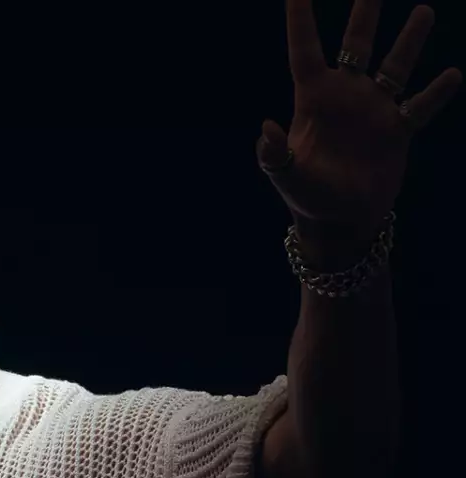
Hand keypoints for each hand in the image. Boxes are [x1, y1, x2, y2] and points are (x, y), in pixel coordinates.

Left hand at [258, 0, 460, 236]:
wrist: (339, 221)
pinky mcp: (397, 131)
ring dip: (409, 41)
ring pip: (395, 67)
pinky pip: (420, 106)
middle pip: (356, 46)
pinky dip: (437, 93)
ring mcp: (374, 111)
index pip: (305, 50)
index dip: (300, 20)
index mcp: (313, 99)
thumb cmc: (306, 197)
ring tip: (423, 11)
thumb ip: (274, 153)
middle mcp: (345, 97)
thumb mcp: (285, 175)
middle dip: (365, 15)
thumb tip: (267, 127)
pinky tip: (452, 75)